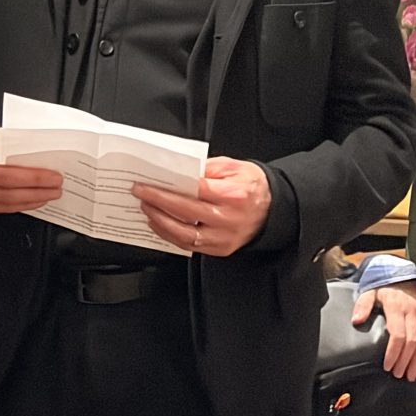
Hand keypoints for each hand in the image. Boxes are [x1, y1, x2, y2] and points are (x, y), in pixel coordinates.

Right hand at [0, 126, 62, 214]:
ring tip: (52, 192)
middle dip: (36, 181)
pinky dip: (25, 205)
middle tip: (56, 181)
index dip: (24, 165)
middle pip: (6, 179)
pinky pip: (4, 208)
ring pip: (7, 197)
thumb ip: (9, 140)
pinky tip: (38, 200)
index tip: (47, 166)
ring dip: (34, 196)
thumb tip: (40, 147)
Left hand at [134, 156, 271, 256]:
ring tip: (146, 209)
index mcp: (234, 194)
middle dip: (158, 202)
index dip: (168, 188)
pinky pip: (190, 245)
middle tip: (141, 194)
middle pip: (186, 212)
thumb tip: (179, 170)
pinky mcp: (221, 249)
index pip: (195, 191)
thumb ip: (206, 168)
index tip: (148, 183)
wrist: (274, 209)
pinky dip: (170, 235)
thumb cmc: (253, 187)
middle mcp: (229, 218)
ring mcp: (225, 237)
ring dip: (160, 222)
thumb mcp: (235, 167)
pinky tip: (159, 224)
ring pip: (185, 234)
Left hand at [355, 281, 415, 381]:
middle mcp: (413, 312)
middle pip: (412, 342)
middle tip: (398, 374)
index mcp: (396, 307)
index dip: (393, 353)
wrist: (405, 277)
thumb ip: (363, 306)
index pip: (398, 335)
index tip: (387, 366)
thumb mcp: (370, 292)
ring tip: (410, 376)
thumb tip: (356, 321)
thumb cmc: (385, 288)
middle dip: (405, 361)